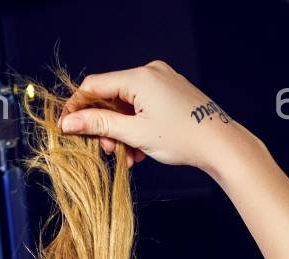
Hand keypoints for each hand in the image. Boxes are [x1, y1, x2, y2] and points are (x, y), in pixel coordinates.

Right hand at [60, 60, 238, 172]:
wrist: (220, 143)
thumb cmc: (182, 138)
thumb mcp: (135, 134)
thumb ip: (100, 126)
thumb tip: (69, 122)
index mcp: (138, 77)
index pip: (94, 86)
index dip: (77, 107)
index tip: (67, 128)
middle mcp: (149, 73)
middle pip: (111, 97)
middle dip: (105, 126)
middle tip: (108, 151)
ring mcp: (161, 81)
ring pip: (127, 106)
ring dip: (122, 132)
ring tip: (128, 156)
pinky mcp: (170, 93)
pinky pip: (143, 107)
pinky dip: (137, 128)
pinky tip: (140, 150)